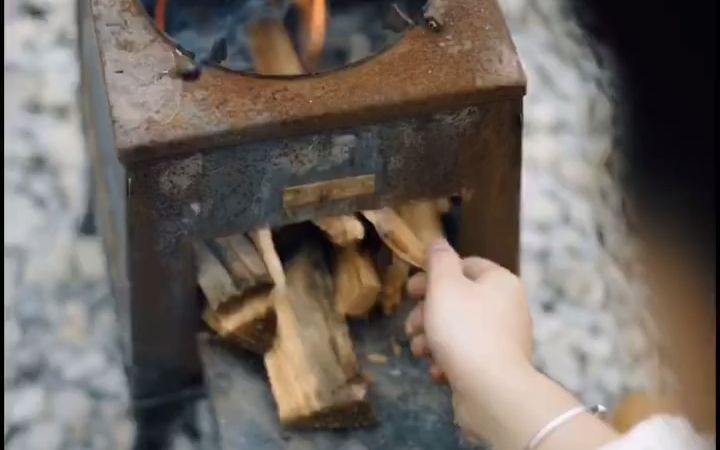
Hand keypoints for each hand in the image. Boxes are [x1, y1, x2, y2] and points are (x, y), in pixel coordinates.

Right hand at [405, 239, 533, 436]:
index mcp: (500, 281)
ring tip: (419, 350)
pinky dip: (447, 359)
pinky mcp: (497, 366)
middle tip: (410, 325)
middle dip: (427, 312)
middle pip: (458, 299)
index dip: (434, 275)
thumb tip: (438, 242)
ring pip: (458, 329)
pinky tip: (437, 370)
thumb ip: (439, 260)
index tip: (410, 291)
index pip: (465, 265)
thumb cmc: (464, 330)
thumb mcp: (444, 286)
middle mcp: (508, 306)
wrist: (492, 390)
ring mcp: (504, 339)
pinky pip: (467, 354)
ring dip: (432, 338)